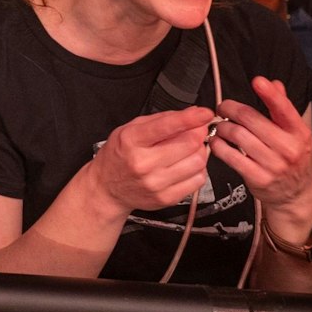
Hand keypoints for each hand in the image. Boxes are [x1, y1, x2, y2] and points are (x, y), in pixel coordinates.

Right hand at [89, 107, 214, 214]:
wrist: (107, 187)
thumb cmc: (119, 156)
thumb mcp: (129, 129)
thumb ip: (160, 120)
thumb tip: (190, 114)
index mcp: (131, 141)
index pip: (166, 126)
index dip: (190, 118)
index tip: (205, 114)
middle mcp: (143, 163)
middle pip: (189, 144)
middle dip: (198, 134)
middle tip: (196, 131)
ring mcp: (156, 183)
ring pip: (198, 163)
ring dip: (199, 152)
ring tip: (188, 150)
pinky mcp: (167, 198)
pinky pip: (197, 180)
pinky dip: (198, 170)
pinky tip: (185, 166)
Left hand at [214, 78, 311, 222]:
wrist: (297, 195)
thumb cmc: (291, 158)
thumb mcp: (294, 134)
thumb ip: (283, 108)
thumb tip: (274, 84)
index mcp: (299, 133)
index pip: (285, 110)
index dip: (270, 95)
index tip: (257, 81)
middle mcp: (289, 148)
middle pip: (250, 119)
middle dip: (230, 108)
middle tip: (222, 107)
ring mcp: (274, 165)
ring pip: (237, 135)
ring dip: (222, 127)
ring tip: (220, 126)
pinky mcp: (258, 178)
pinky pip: (229, 155)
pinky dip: (218, 145)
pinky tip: (217, 141)